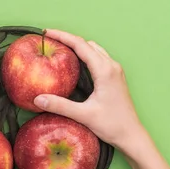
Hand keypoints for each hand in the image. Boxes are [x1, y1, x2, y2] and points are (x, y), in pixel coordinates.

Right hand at [33, 29, 146, 154]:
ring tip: (59, 47)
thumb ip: (60, 105)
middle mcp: (111, 66)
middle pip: (87, 44)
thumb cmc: (112, 125)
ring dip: (77, 45)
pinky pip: (98, 58)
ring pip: (93, 49)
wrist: (132, 135)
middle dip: (67, 38)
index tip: (46, 32)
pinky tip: (75, 62)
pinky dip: (84, 54)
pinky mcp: (114, 77)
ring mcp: (115, 71)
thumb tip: (37, 99)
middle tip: (49, 39)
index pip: (81, 45)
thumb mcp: (83, 115)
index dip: (62, 36)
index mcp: (105, 70)